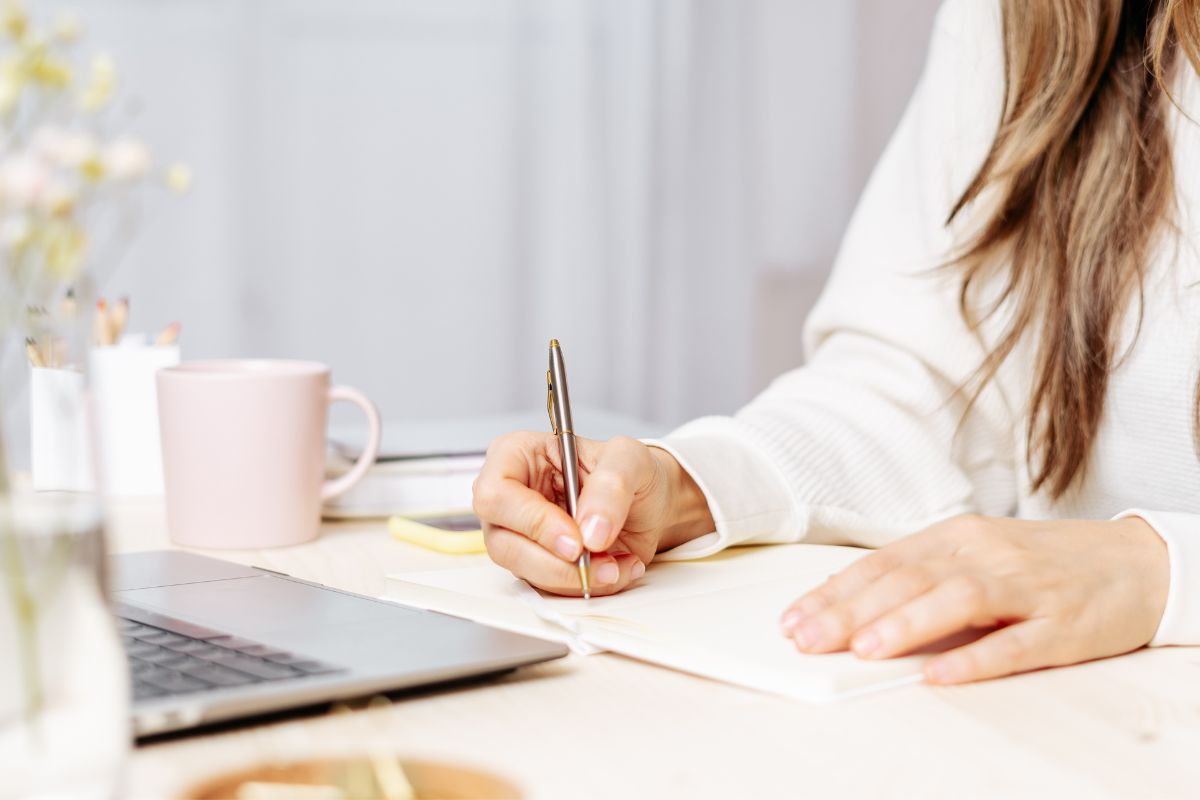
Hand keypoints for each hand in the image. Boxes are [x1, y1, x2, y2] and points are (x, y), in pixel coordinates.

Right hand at [472, 432, 713, 595]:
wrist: (649, 503)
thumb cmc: (630, 471)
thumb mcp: (630, 459)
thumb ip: (611, 486)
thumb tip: (589, 530)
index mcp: (515, 456)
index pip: (496, 494)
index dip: (532, 521)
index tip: (575, 539)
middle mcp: (509, 498)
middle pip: (503, 543)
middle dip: (555, 561)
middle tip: (598, 559)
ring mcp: (519, 536)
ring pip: (525, 572)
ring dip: (576, 577)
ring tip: (617, 563)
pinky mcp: (538, 565)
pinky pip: (551, 588)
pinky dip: (588, 586)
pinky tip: (618, 568)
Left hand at [779, 514, 1168, 683]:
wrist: (1135, 561)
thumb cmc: (1039, 562)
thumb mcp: (976, 555)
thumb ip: (920, 576)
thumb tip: (850, 604)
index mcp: (958, 537)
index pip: (883, 563)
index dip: (836, 591)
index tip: (794, 618)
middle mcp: (986, 554)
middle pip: (910, 580)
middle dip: (852, 611)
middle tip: (808, 638)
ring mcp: (1026, 588)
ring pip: (958, 600)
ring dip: (907, 624)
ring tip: (865, 649)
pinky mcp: (1064, 625)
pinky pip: (1016, 643)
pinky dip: (977, 659)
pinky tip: (942, 674)